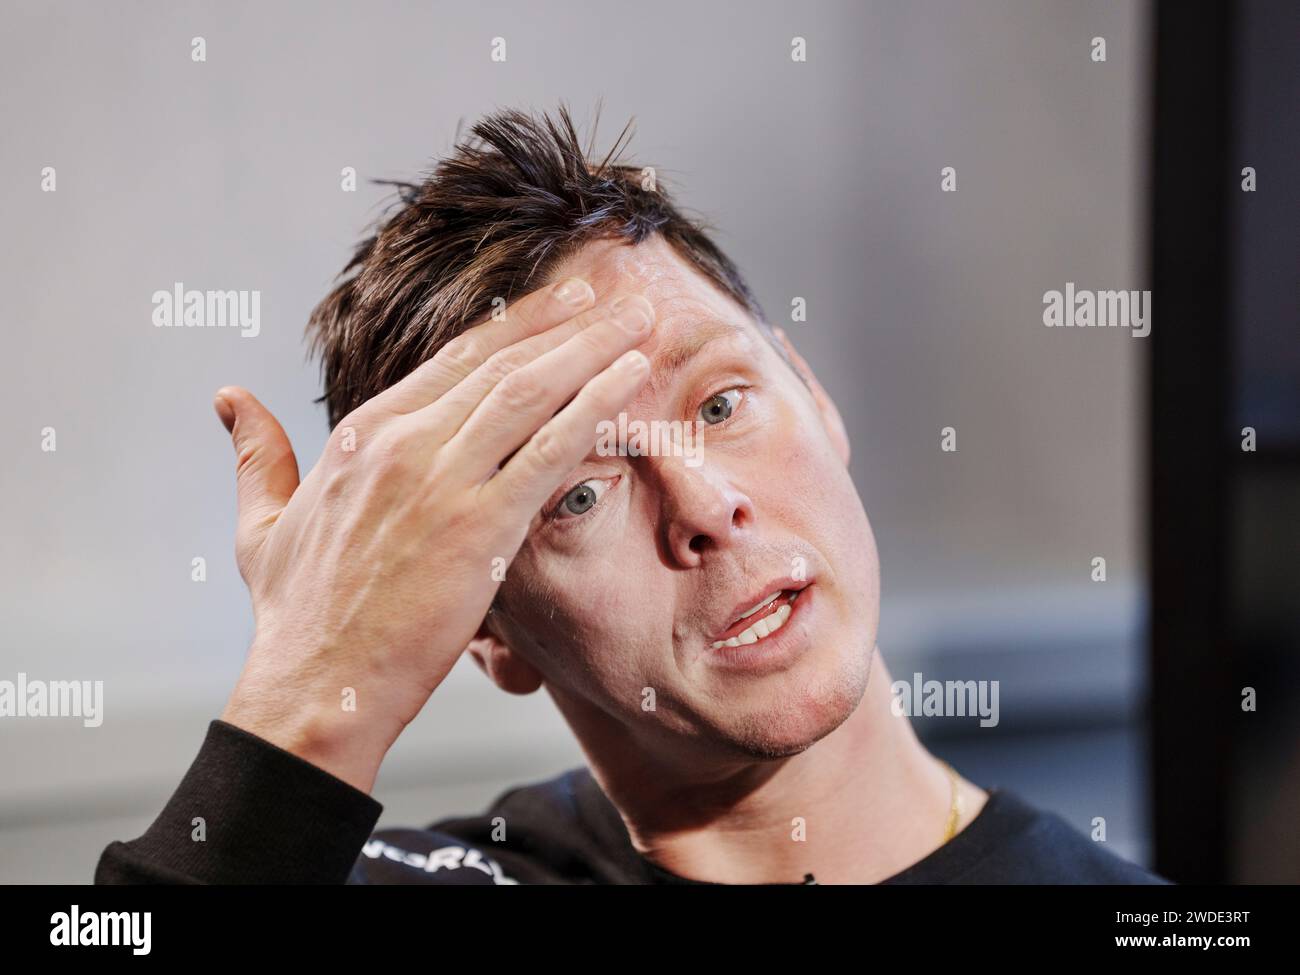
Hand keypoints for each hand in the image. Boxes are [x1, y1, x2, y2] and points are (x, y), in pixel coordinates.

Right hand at [213, 278, 653, 791]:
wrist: (314, 686)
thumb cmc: (296, 615)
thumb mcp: (261, 523)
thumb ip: (257, 455)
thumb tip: (230, 399)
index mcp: (362, 435)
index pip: (454, 359)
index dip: (515, 325)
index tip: (561, 301)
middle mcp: (403, 443)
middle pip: (502, 363)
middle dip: (569, 322)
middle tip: (619, 292)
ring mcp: (441, 482)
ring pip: (531, 392)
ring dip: (594, 349)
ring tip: (641, 320)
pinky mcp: (478, 529)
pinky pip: (549, 452)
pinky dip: (594, 408)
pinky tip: (631, 381)